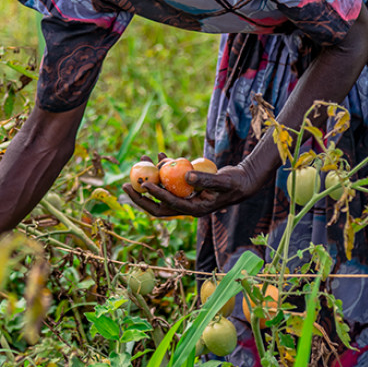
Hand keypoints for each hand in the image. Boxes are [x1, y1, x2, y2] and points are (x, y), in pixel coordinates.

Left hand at [123, 163, 259, 217]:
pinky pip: (170, 180)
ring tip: (141, 160)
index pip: (168, 205)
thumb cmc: (235, 182)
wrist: (242, 181)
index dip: (155, 195)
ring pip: (161, 190)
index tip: (143, 184)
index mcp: (194, 210)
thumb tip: (185, 174)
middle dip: (139, 196)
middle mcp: (186, 206)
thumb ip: (205, 179)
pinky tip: (158, 156)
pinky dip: (163, 169)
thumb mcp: (222, 180)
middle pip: (157, 205)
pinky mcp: (186, 188)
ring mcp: (185, 198)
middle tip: (125, 184)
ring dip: (149, 177)